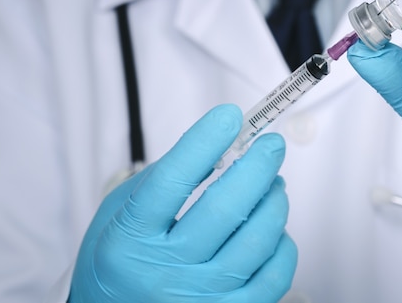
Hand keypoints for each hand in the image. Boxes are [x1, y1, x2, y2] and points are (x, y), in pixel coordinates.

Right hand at [69, 104, 296, 301]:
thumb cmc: (120, 260)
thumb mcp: (120, 213)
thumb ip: (163, 178)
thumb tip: (220, 146)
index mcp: (129, 239)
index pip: (170, 182)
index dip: (204, 143)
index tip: (229, 116)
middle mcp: (163, 272)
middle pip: (224, 210)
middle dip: (257, 166)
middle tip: (270, 145)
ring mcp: (198, 298)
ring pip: (256, 241)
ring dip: (274, 201)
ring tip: (272, 185)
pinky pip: (274, 277)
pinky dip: (282, 244)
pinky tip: (272, 229)